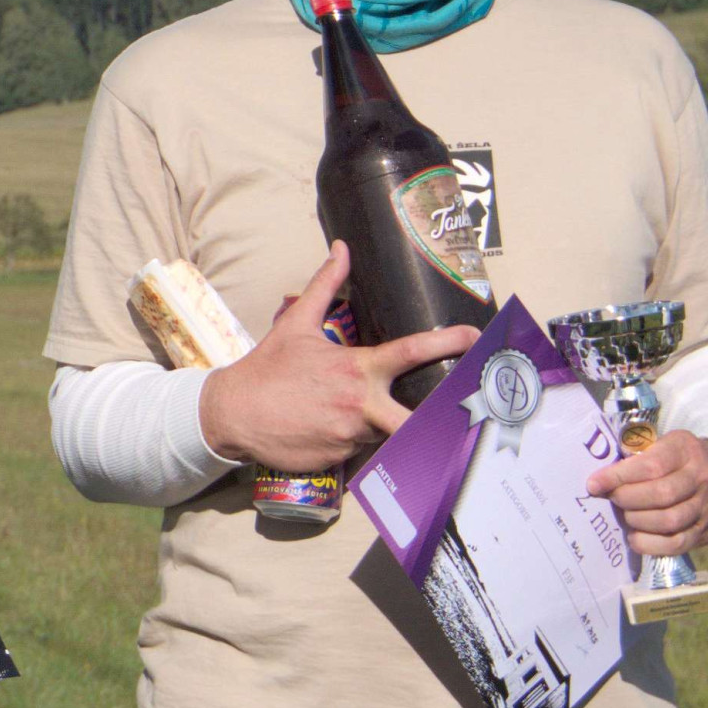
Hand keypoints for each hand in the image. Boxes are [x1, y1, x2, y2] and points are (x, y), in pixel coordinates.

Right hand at [194, 243, 476, 473]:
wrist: (232, 414)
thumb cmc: (268, 368)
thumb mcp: (298, 323)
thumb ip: (327, 285)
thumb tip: (342, 247)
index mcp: (357, 368)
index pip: (413, 350)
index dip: (449, 341)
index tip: (475, 337)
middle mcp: (361, 405)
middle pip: (417, 418)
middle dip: (439, 417)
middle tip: (456, 413)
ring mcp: (351, 436)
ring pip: (384, 432)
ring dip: (380, 423)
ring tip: (356, 412)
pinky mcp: (338, 460)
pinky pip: (358, 450)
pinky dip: (352, 439)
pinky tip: (329, 429)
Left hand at [593, 428, 707, 552]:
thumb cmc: (683, 460)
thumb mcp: (667, 444)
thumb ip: (639, 452)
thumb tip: (602, 474)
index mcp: (686, 450)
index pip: (651, 465)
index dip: (619, 476)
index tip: (594, 484)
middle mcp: (700, 477)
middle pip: (660, 494)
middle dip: (627, 499)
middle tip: (612, 498)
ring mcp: (705, 506)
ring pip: (669, 520)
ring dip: (637, 520)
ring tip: (625, 515)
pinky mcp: (704, 531)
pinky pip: (676, 544)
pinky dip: (650, 544)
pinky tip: (635, 537)